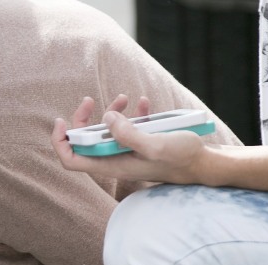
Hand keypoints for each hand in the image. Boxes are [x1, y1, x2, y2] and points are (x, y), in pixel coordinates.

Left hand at [52, 98, 206, 183]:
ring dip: (109, 113)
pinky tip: (141, 103)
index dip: (61, 143)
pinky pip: (127, 129)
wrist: (206, 164)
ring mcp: (127, 152)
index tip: (61, 122)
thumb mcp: (155, 145)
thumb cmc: (182, 158)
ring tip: (123, 97)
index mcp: (112, 165)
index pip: (72, 160)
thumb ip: (129, 134)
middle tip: (88, 100)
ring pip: (106, 132)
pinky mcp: (140, 145)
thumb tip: (106, 119)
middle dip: (82, 120)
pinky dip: (131, 114)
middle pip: (85, 142)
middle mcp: (115, 160)